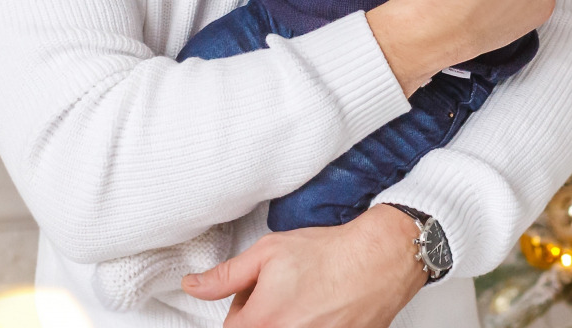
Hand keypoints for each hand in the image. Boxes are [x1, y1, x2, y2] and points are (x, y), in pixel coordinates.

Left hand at [181, 204, 423, 326]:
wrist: (378, 261)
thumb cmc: (328, 255)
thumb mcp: (267, 252)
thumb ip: (225, 275)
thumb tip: (193, 286)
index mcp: (261, 323)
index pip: (232, 327)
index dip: (244, 306)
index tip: (259, 291)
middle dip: (266, 316)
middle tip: (286, 292)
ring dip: (289, 320)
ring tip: (306, 301)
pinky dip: (312, 323)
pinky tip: (322, 309)